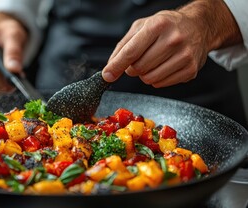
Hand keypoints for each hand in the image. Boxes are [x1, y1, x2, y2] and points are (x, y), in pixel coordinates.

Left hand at [102, 0, 241, 87]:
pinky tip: (164, 65)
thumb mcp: (142, 27)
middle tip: (139, 59)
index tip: (107, 75)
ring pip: (149, 79)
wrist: (198, 26)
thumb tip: (110, 68)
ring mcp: (184, 55)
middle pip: (138, 68)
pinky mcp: (190, 69)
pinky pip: (160, 84)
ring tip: (153, 61)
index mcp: (158, 25)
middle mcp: (173, 39)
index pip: (131, 52)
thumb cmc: (166, 26)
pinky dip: (157, 78)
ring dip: (145, 74)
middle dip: (133, 67)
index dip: (116, 66)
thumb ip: (123, 46)